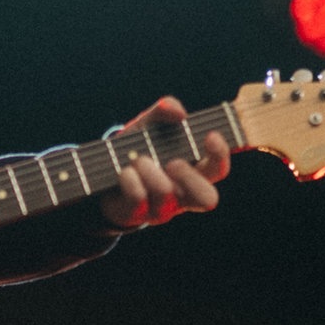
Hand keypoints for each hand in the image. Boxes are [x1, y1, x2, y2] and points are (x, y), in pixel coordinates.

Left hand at [99, 96, 229, 229]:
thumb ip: (164, 110)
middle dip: (190, 177)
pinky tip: (124, 171)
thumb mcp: (149, 124)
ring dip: (150, 170)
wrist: (103, 174)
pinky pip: (138, 198)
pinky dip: (130, 179)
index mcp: (193, 172)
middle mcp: (182, 194)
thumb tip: (179, 112)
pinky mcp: (136, 214)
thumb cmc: (137, 148)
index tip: (210, 136)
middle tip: (173, 162)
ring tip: (138, 159)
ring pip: (166, 194)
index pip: (219, 169)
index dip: (220, 154)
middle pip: (207, 198)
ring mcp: (160, 208)